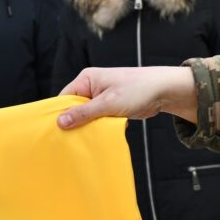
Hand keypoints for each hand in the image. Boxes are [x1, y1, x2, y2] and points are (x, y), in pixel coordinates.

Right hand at [56, 66, 196, 129]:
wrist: (164, 90)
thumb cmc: (137, 90)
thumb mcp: (108, 103)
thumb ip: (84, 113)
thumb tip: (60, 122)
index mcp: (86, 79)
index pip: (64, 98)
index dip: (59, 114)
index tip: (56, 132)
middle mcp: (91, 87)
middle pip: (74, 108)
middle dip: (74, 123)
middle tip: (70, 140)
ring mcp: (100, 97)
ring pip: (86, 116)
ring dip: (88, 127)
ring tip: (85, 140)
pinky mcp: (109, 106)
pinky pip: (97, 119)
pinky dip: (98, 128)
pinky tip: (98, 137)